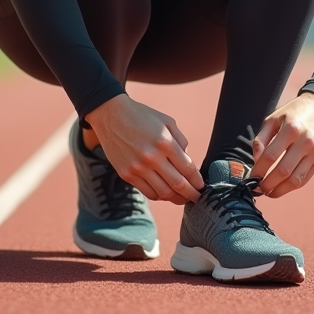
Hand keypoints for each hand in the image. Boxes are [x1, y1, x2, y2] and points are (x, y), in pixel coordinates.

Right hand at [85, 94, 204, 203]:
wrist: (111, 115)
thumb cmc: (141, 116)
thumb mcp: (167, 122)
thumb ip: (180, 142)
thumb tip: (188, 162)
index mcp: (165, 142)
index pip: (188, 169)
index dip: (197, 181)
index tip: (202, 186)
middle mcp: (152, 157)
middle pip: (178, 184)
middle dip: (191, 194)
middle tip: (197, 198)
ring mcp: (138, 168)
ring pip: (163, 193)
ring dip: (176, 198)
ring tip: (182, 198)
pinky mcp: (126, 174)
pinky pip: (148, 192)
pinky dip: (159, 196)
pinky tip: (165, 193)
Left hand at [250, 92, 313, 197]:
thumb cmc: (292, 114)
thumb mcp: (272, 119)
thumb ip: (261, 139)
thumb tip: (257, 161)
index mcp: (291, 129)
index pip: (270, 156)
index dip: (258, 170)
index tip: (250, 178)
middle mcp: (305, 142)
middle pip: (283, 171)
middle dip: (267, 184)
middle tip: (258, 189)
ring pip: (295, 180)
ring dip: (279, 190)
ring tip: (269, 192)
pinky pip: (304, 179)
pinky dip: (291, 187)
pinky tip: (282, 187)